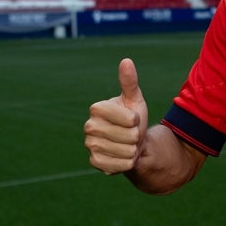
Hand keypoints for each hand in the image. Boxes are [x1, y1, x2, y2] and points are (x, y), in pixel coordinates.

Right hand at [84, 58, 148, 174]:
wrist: (132, 144)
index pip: (129, 119)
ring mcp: (90, 145)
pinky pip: (121, 165)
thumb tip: (126, 60)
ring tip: (127, 145)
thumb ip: (129, 82)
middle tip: (130, 134)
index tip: (131, 119)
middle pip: (129, 136)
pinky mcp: (94, 162)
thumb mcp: (134, 100)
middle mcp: (89, 126)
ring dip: (133, 150)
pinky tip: (122, 156)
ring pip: (127, 151)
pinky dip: (128, 163)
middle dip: (136, 136)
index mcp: (96, 108)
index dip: (136, 120)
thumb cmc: (133, 119)